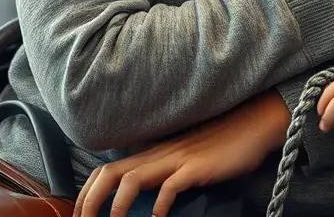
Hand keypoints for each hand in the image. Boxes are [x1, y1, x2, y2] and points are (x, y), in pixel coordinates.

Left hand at [73, 93, 289, 216]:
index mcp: (152, 155)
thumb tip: (145, 200)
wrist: (253, 125)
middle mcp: (158, 155)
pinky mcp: (197, 167)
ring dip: (117, 207)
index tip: (80, 215)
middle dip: (89, 202)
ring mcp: (177, 160)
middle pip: (109, 174)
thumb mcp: (184, 161)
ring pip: (132, 179)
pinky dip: (160, 205)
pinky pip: (171, 185)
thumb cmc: (221, 147)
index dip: (86, 193)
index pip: (106, 170)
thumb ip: (163, 176)